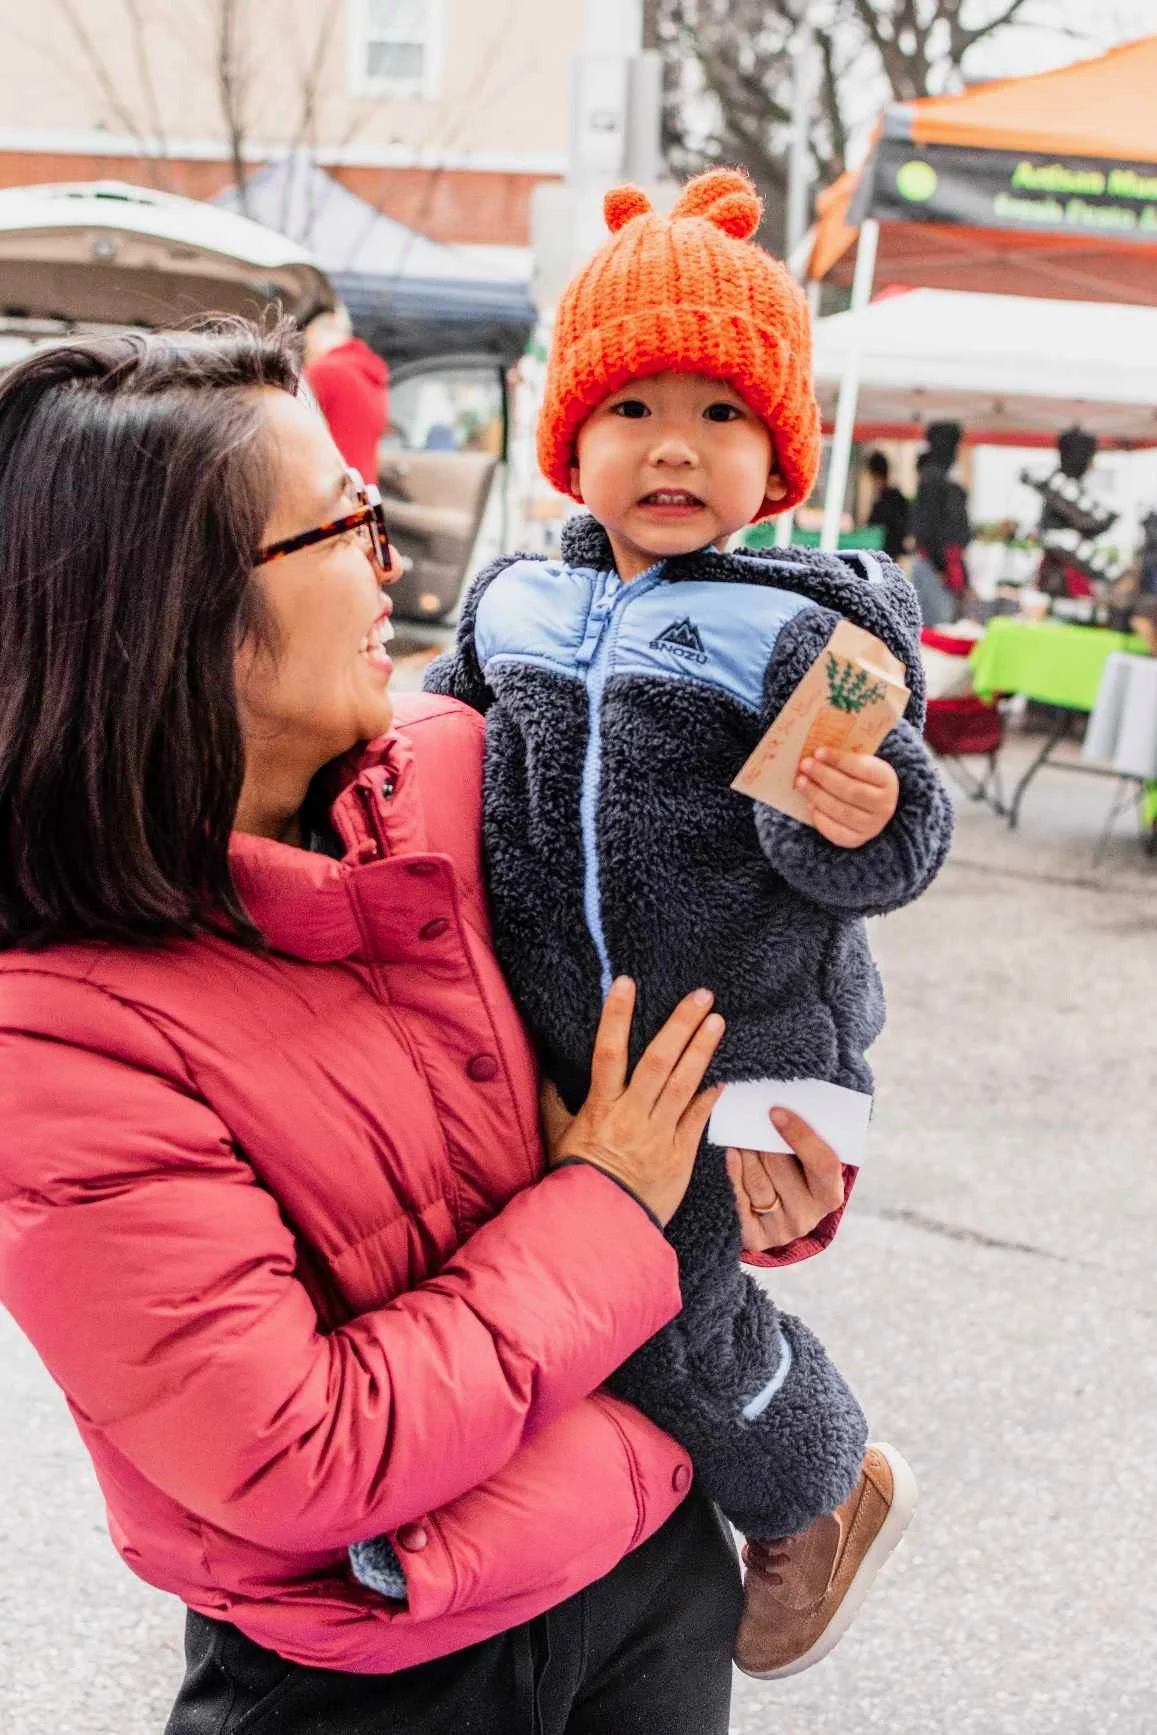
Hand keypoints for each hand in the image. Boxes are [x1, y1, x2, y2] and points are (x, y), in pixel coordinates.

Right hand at [540, 978, 724, 1226]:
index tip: (627, 984)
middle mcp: (633, 1115)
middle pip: (659, 1061)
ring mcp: (659, 1135)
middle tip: (701, 995)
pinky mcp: (680, 1156)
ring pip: (684, 1084)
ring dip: (702, 1050)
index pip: (608, 1052)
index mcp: (601, 1107)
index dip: (617, 1016)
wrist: (600, 1225)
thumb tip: (543, 1072)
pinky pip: (697, 1120)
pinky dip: (709, 1097)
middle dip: (681, 1025)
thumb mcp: (557, 1138)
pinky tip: (721, 1077)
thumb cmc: (575, 1180)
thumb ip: (554, 1103)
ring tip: (718, 1021)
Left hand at [725, 1108, 846, 1252]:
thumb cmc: (800, 1178)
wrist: (784, 1217)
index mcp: (830, 1195)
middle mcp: (807, 1217)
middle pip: (781, 1168)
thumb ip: (806, 1143)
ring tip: (741, 1133)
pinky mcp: (756, 1237)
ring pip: (757, 1182)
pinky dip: (734, 1172)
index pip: (822, 1163)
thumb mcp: (812, 1165)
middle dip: (763, 1139)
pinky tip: (732, 1154)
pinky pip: (740, 1199)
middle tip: (751, 1117)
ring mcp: (781, 1230)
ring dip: (746, 1153)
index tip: (776, 1111)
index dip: (801, 1135)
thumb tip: (780, 1110)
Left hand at [796, 747, 898, 847]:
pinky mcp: (858, 839)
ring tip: (801, 782)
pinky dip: (820, 819)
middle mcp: (884, 804)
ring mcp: (872, 825)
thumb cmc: (858, 779)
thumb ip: (843, 760)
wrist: (869, 806)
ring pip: (841, 811)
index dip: (840, 760)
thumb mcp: (859, 765)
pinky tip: (810, 805)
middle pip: (851, 791)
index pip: (863, 768)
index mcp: (887, 779)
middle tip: (805, 765)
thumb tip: (816, 753)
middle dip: (824, 776)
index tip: (818, 752)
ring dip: (817, 795)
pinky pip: (836, 832)